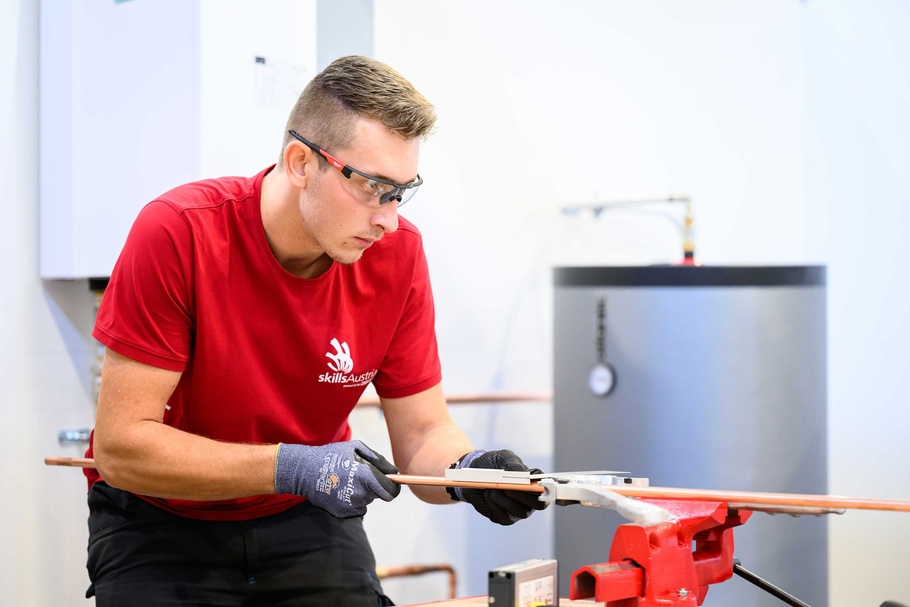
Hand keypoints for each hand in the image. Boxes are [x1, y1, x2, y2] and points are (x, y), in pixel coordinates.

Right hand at [274, 440, 399, 517]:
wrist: (306, 471)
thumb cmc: (333, 455)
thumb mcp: (356, 448)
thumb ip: (378, 459)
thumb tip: (393, 472)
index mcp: (366, 476)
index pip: (391, 492)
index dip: (394, 488)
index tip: (391, 485)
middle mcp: (360, 493)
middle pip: (379, 495)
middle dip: (375, 486)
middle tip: (359, 476)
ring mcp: (350, 505)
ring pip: (367, 501)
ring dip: (363, 493)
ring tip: (346, 480)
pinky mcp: (342, 512)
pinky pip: (357, 508)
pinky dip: (353, 501)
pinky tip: (341, 490)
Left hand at [452, 449, 548, 524]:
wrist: (475, 473)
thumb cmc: (495, 463)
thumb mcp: (503, 457)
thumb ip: (512, 462)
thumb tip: (519, 473)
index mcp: (536, 482)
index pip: (551, 490)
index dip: (552, 492)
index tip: (538, 486)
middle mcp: (531, 498)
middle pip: (539, 504)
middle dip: (524, 496)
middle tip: (508, 488)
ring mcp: (520, 509)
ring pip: (522, 512)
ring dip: (507, 501)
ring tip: (492, 489)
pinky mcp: (506, 518)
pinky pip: (505, 517)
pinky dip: (496, 506)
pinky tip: (488, 495)